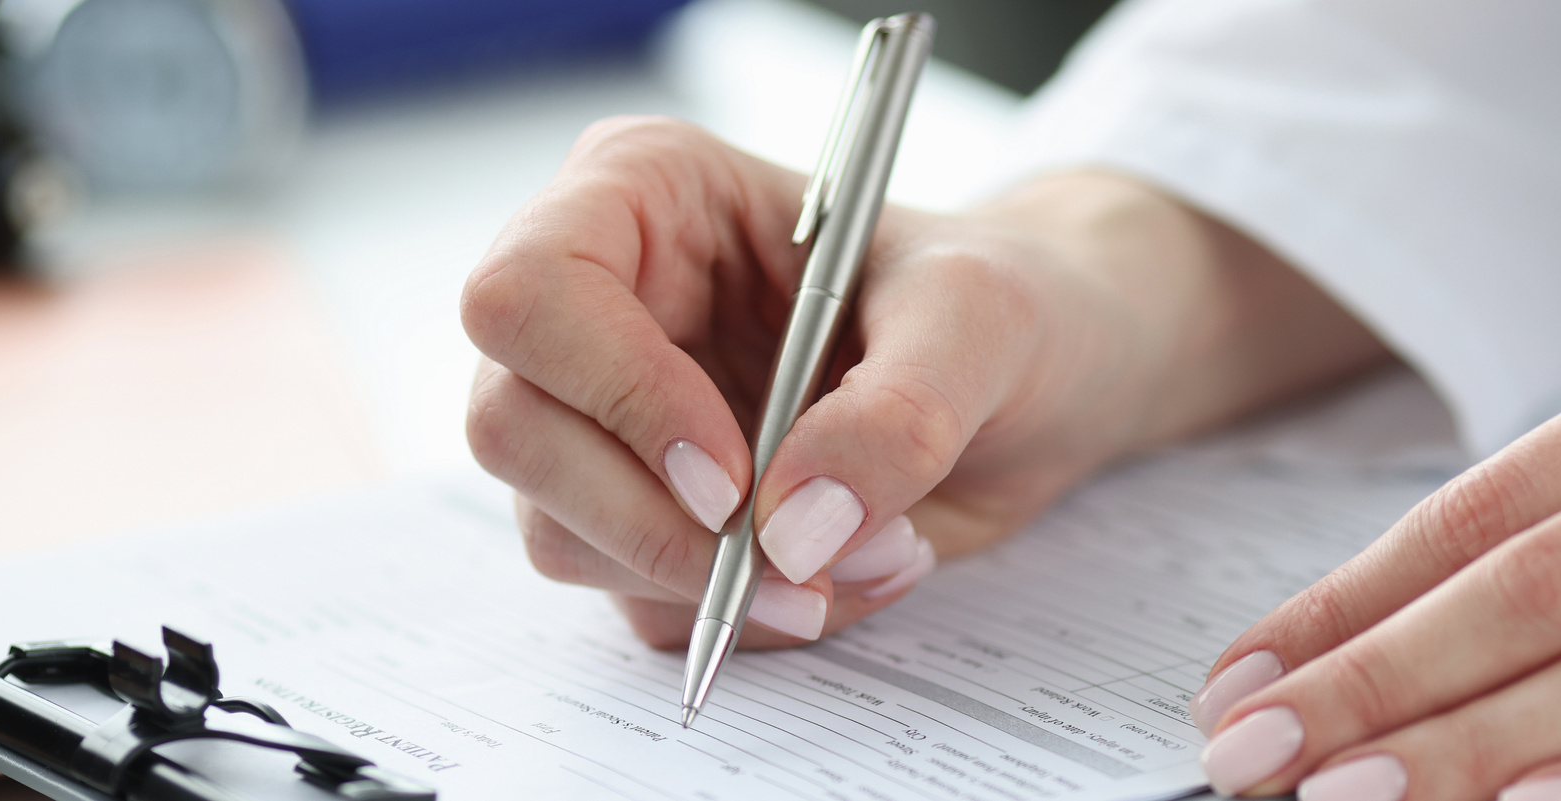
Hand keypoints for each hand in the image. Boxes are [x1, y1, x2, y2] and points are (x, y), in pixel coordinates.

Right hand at [461, 117, 1384, 648]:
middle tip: (799, 564)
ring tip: (871, 553)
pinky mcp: (644, 512)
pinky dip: (742, 614)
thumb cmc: (1007, 299)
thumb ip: (897, 412)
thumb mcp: (982, 320)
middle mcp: (600, 303)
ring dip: (713, 583)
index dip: (614, 394)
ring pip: (559, 531)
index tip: (733, 479)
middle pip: (513, 428)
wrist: (1047, 374)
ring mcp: (607, 417)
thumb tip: (792, 528)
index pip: (530, 293)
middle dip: (654, 523)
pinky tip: (846, 573)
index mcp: (644, 196)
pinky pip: (636, 596)